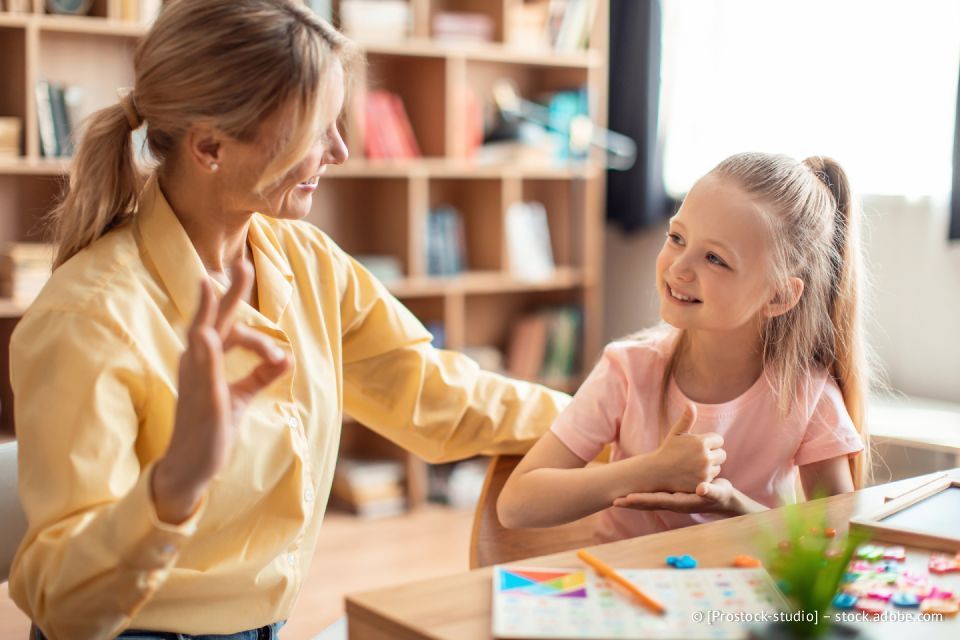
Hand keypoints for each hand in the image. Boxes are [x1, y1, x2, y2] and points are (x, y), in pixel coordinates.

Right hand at [152, 258, 290, 522]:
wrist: (191, 467)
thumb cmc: (212, 427)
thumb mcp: (242, 397)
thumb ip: (262, 375)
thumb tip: (288, 357)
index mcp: (206, 361)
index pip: (230, 331)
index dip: (259, 339)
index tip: (280, 358)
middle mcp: (196, 364)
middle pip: (213, 320)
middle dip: (227, 293)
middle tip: (241, 263)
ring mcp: (196, 380)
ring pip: (202, 337)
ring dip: (208, 309)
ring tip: (208, 281)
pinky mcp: (202, 400)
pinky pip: (202, 372)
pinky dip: (206, 352)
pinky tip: (208, 335)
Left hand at [612, 478, 739, 514]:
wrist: (723, 499)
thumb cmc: (721, 496)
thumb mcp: (717, 493)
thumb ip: (711, 491)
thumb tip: (702, 489)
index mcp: (680, 502)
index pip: (658, 501)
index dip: (643, 500)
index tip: (627, 499)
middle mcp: (673, 502)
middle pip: (648, 503)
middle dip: (631, 503)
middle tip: (613, 501)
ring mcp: (671, 499)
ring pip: (648, 500)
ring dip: (633, 499)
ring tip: (615, 498)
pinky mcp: (671, 494)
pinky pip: (653, 495)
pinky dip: (642, 493)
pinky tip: (631, 489)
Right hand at [652, 404, 725, 492]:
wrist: (657, 472)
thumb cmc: (667, 450)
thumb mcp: (676, 433)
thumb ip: (687, 419)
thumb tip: (690, 404)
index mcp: (700, 442)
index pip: (719, 440)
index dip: (710, 442)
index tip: (699, 445)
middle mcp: (705, 457)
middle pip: (722, 454)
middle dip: (713, 454)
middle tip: (698, 456)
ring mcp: (704, 471)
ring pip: (718, 466)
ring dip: (710, 466)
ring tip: (694, 465)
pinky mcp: (703, 483)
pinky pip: (713, 478)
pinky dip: (706, 476)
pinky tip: (693, 474)